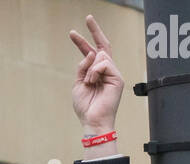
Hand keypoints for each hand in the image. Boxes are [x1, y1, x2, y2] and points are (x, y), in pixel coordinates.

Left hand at [70, 15, 123, 137]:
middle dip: (94, 30)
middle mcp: (106, 71)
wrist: (93, 121)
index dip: (82, 42)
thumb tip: (91, 52)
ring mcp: (113, 74)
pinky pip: (104, 63)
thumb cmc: (85, 107)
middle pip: (102, 46)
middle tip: (88, 17)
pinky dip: (95, 71)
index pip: (91, 53)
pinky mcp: (118, 78)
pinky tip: (93, 81)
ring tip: (89, 82)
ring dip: (90, 68)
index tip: (72, 33)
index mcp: (95, 73)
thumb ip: (82, 68)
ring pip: (100, 56)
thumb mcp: (78, 84)